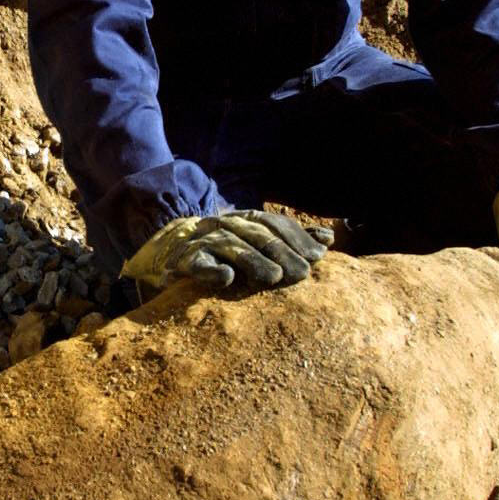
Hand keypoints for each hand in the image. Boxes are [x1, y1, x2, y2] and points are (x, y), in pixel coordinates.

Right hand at [122, 210, 330, 295]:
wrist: (170, 251)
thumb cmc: (225, 252)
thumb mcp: (258, 243)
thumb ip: (291, 241)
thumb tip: (328, 238)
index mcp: (245, 220)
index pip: (274, 223)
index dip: (297, 237)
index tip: (318, 256)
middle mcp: (226, 226)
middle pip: (258, 235)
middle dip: (283, 253)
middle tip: (303, 274)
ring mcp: (205, 242)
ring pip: (233, 248)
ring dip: (255, 261)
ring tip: (275, 277)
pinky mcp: (186, 262)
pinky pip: (200, 265)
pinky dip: (213, 271)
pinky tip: (227, 278)